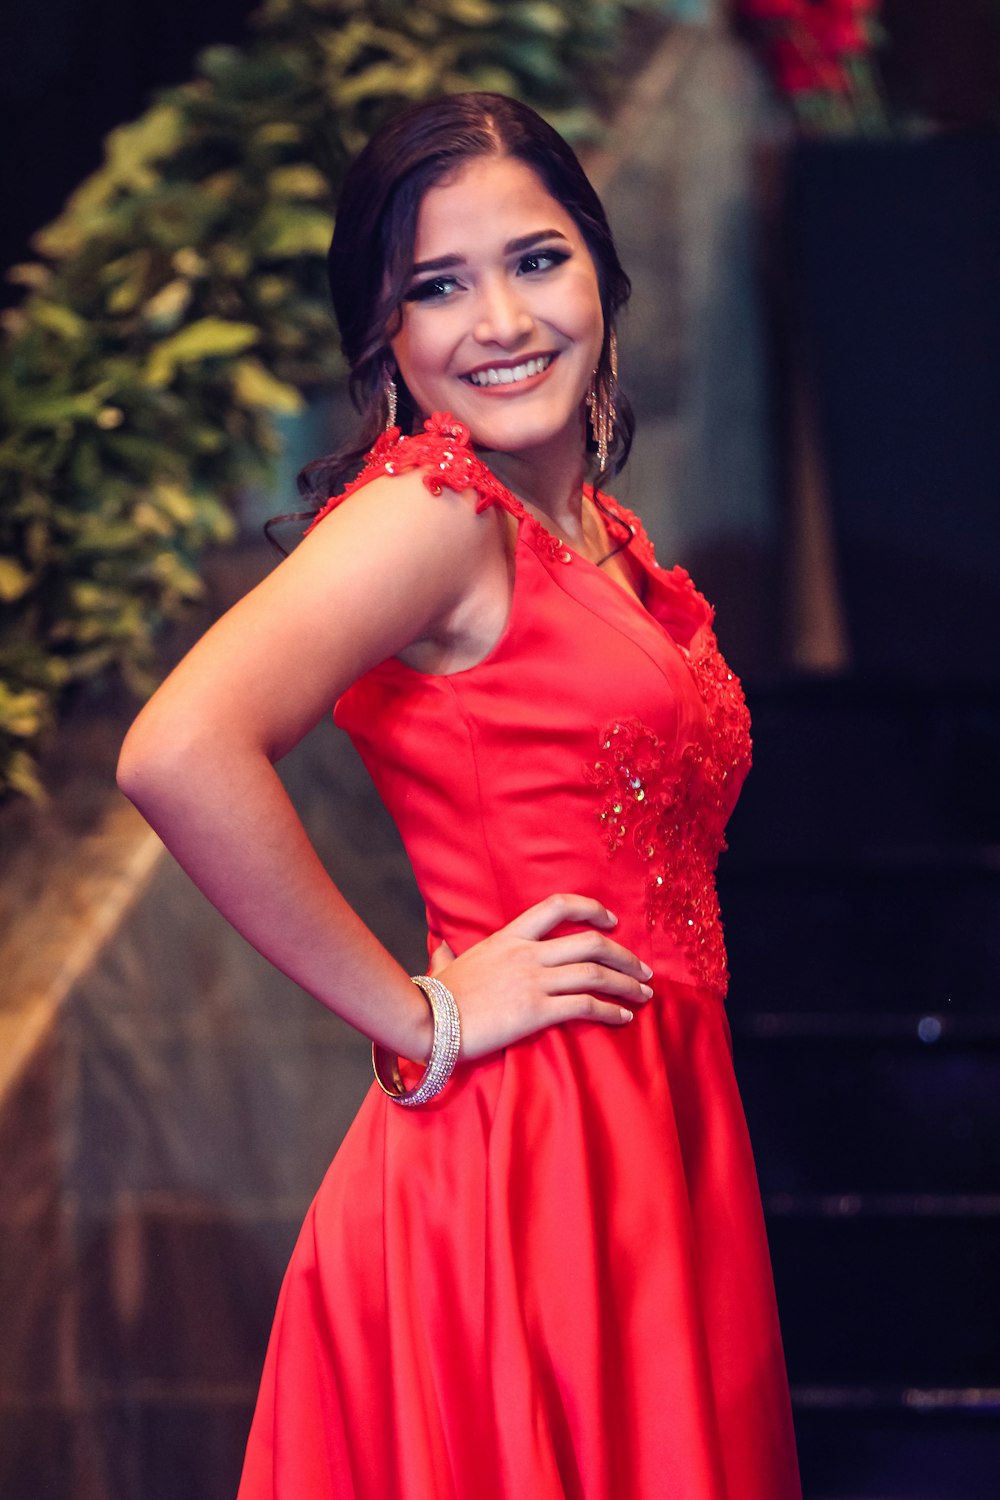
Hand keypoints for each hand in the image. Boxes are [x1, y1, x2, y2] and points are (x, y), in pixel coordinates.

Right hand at [428, 893, 653, 1061]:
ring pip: (594, 973)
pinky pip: (584, 1006)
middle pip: (591, 942)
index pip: (557, 906)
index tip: (611, 921)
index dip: (591, 909)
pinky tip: (623, 1017)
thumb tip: (441, 950)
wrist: (426, 1021)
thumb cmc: (434, 997)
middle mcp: (526, 953)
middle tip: (644, 970)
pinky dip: (610, 1010)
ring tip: (644, 995)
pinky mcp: (536, 1011)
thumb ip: (449, 955)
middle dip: (624, 956)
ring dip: (626, 983)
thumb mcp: (447, 966)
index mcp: (509, 937)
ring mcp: (532, 981)